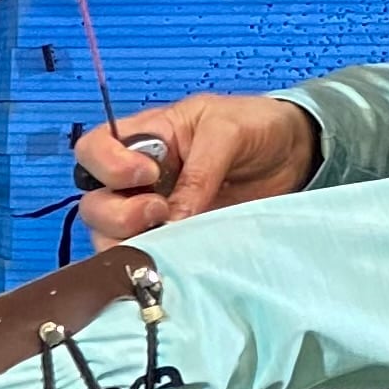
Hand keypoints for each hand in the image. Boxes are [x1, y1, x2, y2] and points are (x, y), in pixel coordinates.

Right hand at [71, 93, 317, 243]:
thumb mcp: (228, 132)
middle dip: (118, 213)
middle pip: (94, 203)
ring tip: (172, 235)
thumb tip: (174, 219)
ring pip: (110, 237)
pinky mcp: (174, 240)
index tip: (147, 174)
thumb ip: (199, 171)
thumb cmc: (256, 127)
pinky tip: (176, 256)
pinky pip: (144, 256)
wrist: (295, 155)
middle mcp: (138, 179)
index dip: (108, 166)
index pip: (93, 150)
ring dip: (130, 241)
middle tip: (161, 211)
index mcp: (144, 138)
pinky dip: (150, 261)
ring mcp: (153, 213)